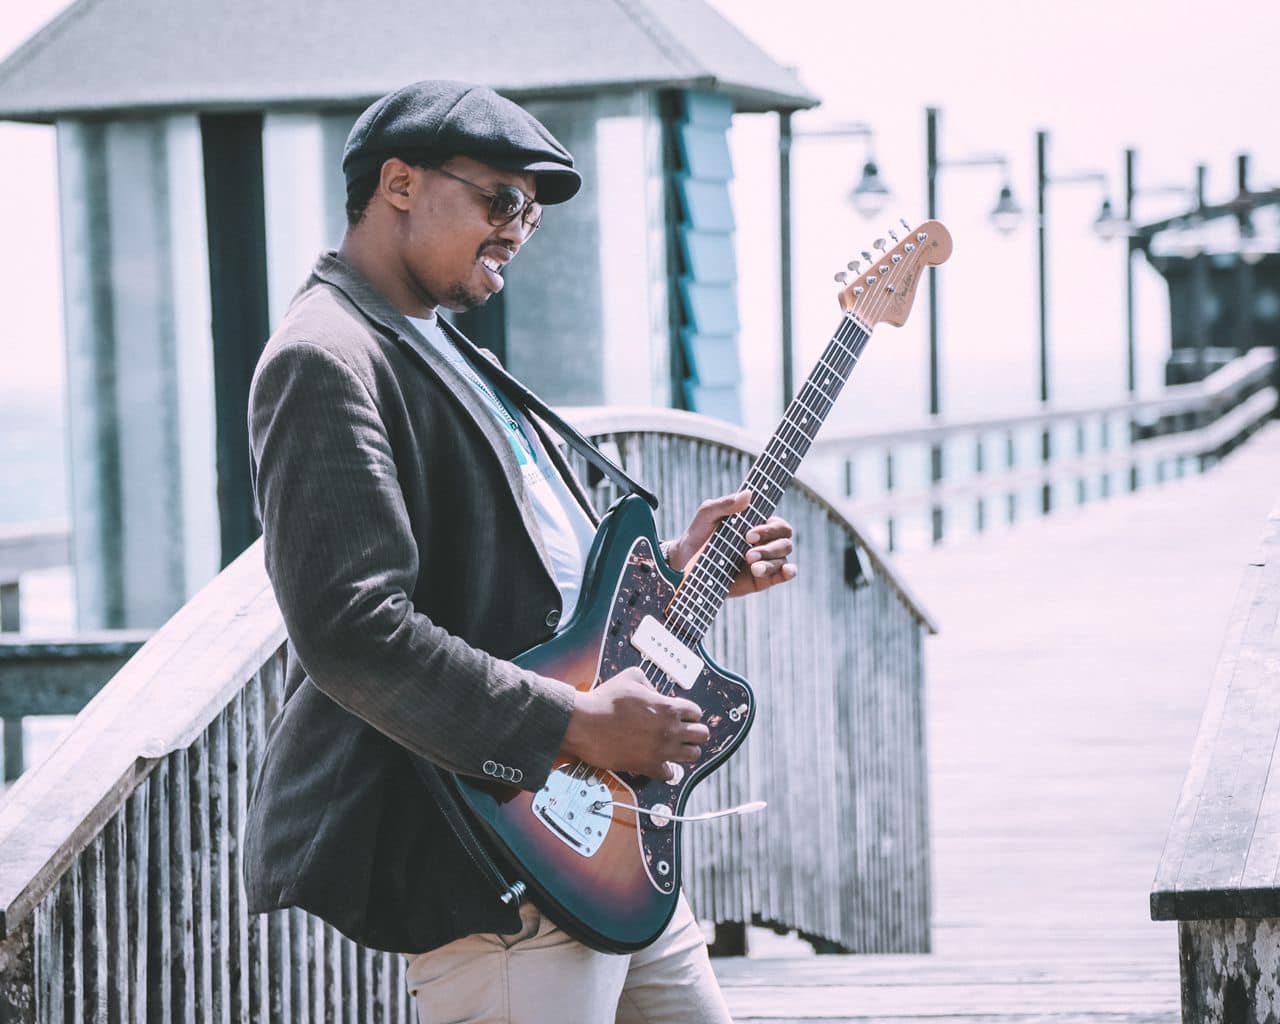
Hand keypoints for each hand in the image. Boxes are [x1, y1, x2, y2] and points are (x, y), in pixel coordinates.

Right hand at [562, 668, 710, 779]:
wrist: (583, 723)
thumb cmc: (604, 701)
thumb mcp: (630, 677)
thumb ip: (650, 682)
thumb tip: (655, 692)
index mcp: (668, 707)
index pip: (696, 712)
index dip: (689, 713)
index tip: (680, 715)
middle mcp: (669, 730)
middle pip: (702, 735)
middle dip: (693, 732)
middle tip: (683, 731)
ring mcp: (661, 750)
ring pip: (692, 755)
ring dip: (685, 750)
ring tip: (674, 746)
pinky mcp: (647, 766)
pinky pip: (670, 774)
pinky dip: (667, 769)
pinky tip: (659, 761)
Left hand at [665, 490, 796, 597]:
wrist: (685, 563)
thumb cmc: (698, 534)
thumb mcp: (707, 514)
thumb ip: (726, 503)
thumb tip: (748, 494)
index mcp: (757, 525)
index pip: (778, 525)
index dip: (770, 529)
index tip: (748, 535)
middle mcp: (764, 542)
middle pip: (785, 542)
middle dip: (770, 548)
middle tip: (748, 554)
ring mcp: (764, 561)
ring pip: (783, 559)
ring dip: (771, 562)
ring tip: (752, 566)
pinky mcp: (761, 580)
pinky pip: (783, 575)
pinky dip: (790, 572)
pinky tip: (787, 571)